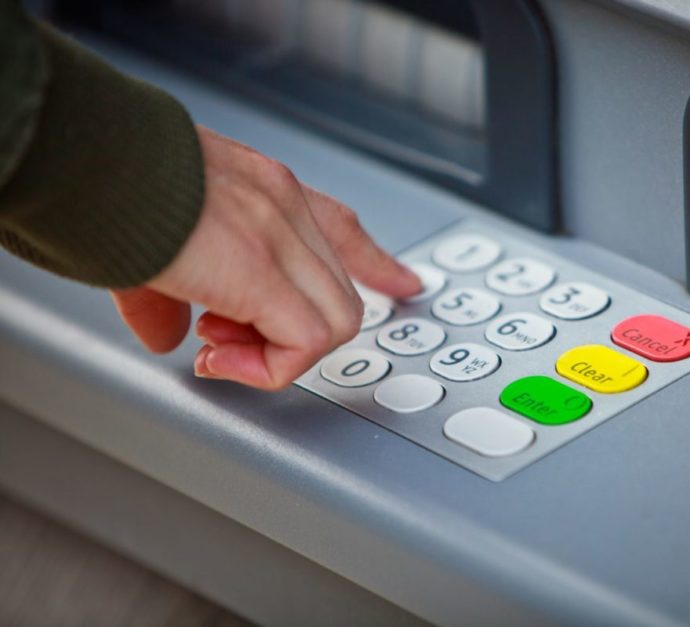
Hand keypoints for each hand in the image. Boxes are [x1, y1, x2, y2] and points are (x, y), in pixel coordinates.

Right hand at [109, 126, 420, 389]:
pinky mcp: (259, 269)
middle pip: (341, 293)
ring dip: (278, 352)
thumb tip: (166, 334)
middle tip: (223, 335)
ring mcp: (279, 234)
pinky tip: (216, 355)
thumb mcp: (157, 235)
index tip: (403, 283)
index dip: (378, 264)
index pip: (343, 229)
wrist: (85, 155)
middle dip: (291, 334)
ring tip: (216, 344)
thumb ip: (173, 290)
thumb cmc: (108, 181)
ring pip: (336, 320)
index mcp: (267, 188)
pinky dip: (268, 366)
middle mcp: (284, 204)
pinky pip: (306, 341)